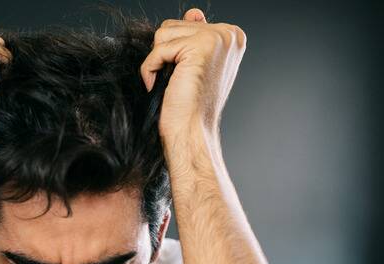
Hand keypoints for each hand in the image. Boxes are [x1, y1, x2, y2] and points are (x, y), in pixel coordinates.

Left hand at [140, 8, 245, 141]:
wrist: (192, 131)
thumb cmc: (193, 105)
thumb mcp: (197, 63)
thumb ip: (196, 34)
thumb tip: (194, 12)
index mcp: (232, 36)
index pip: (187, 24)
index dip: (175, 50)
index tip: (186, 72)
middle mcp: (229, 33)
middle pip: (173, 25)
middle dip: (166, 54)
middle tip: (180, 80)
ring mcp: (216, 38)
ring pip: (163, 33)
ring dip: (159, 61)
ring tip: (174, 82)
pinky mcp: (199, 47)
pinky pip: (158, 49)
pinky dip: (151, 69)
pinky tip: (163, 85)